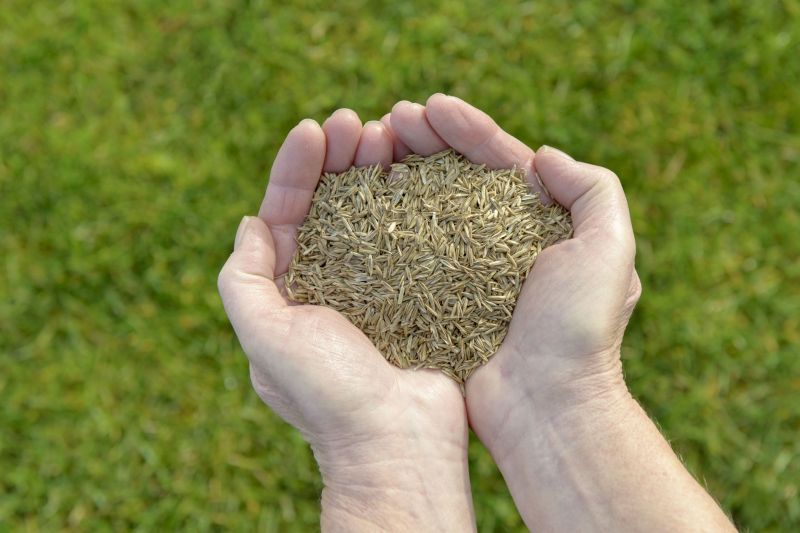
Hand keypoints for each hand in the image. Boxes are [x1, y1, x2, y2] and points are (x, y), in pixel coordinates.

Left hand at [218, 112, 474, 531]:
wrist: (398, 444)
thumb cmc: (329, 397)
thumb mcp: (265, 339)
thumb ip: (244, 282)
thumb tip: (251, 224)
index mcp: (287, 295)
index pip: (285, 215)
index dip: (295, 169)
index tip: (315, 128)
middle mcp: (328, 288)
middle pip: (329, 207)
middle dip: (338, 160)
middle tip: (358, 123)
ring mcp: (375, 290)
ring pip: (371, 216)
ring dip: (375, 172)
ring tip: (389, 134)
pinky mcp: (416, 295)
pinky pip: (411, 238)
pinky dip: (412, 203)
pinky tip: (421, 174)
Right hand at [388, 94, 733, 530]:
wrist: (547, 407)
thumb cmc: (580, 331)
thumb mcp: (609, 249)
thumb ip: (593, 189)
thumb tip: (541, 157)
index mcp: (543, 224)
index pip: (501, 161)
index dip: (468, 129)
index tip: (430, 107)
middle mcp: (501, 243)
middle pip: (458, 178)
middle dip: (426, 142)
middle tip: (390, 120)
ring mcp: (466, 272)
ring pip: (429, 209)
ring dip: (402, 173)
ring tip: (371, 147)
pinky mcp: (438, 300)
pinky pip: (409, 253)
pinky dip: (389, 223)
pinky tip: (365, 200)